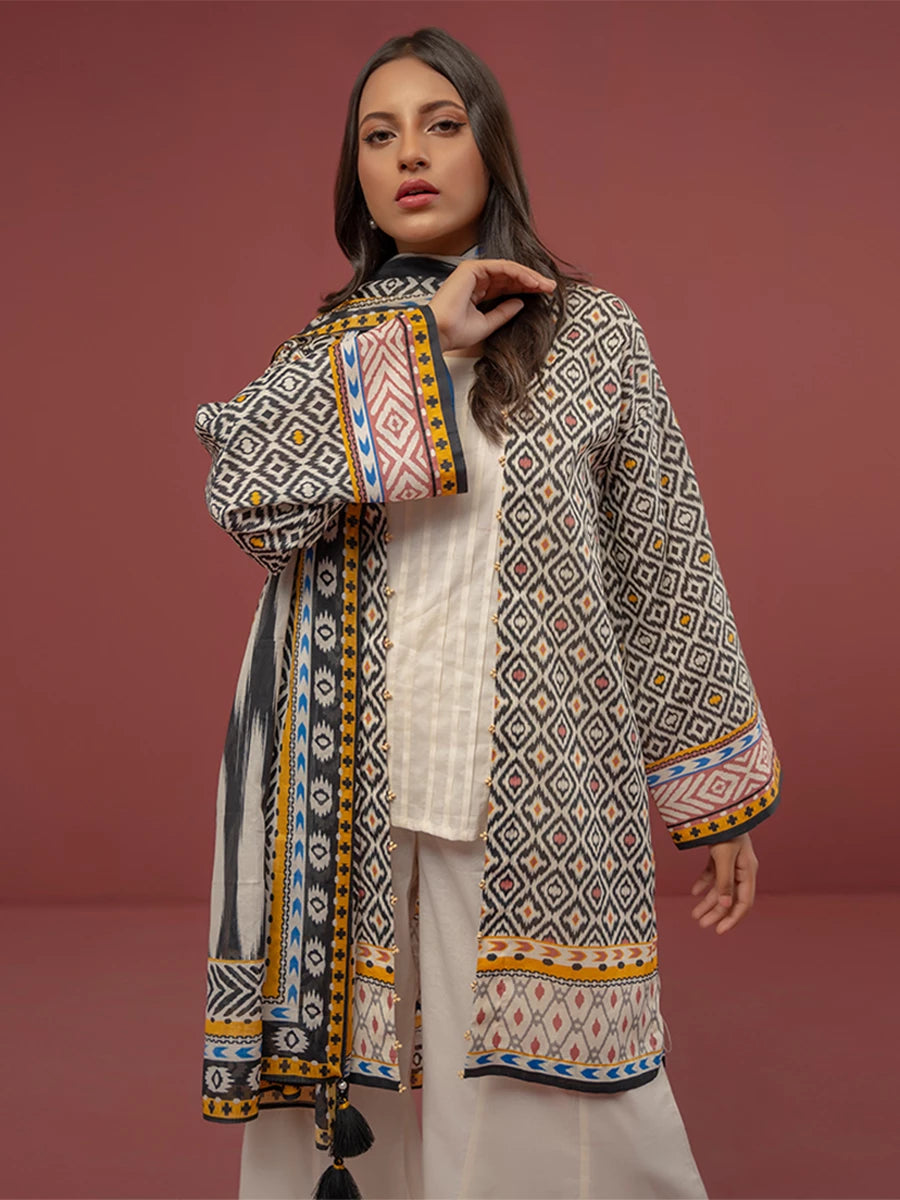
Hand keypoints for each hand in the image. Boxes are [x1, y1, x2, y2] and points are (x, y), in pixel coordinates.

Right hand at [428, 258, 555, 352]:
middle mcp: (475, 279)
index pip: (505, 286)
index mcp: (476, 292)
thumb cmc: (456, 333)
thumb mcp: (488, 324)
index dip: (525, 289)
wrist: (439, 333)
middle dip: (532, 281)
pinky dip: (519, 273)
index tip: (544, 296)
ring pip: (508, 269)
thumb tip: (521, 302)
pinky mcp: (472, 268)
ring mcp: (473, 271)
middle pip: (509, 276)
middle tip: (551, 287)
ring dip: (529, 276)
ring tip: (546, 285)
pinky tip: (533, 282)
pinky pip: (503, 267)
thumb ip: (504, 312)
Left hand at [689, 832, 757, 933]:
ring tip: (695, 915)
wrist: (718, 805)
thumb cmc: (724, 830)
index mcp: (748, 870)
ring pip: (721, 887)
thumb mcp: (723, 856)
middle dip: (716, 912)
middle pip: (731, 897)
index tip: (719, 931)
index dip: (733, 918)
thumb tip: (726, 905)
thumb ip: (724, 881)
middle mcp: (742, 868)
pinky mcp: (720, 854)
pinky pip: (713, 874)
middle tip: (701, 924)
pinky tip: (694, 891)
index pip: (744, 902)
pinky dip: (704, 883)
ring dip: (708, 901)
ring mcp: (731, 861)